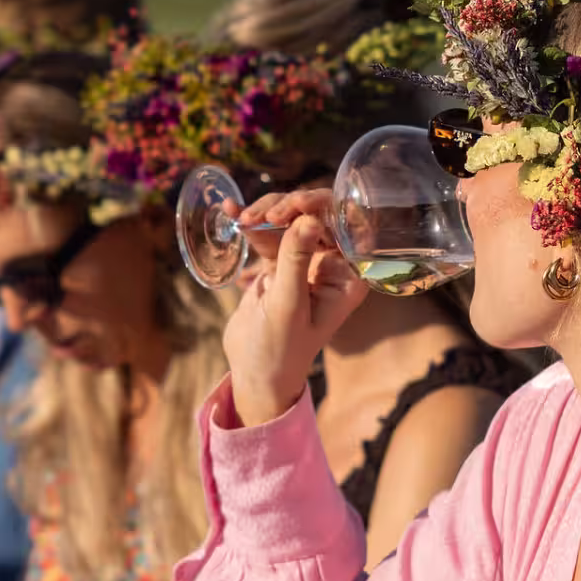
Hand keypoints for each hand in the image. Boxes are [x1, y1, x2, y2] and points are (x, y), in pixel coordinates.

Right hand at [223, 197, 367, 427]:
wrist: (255, 372)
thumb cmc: (280, 349)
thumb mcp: (287, 305)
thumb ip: (296, 261)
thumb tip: (307, 218)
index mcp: (348, 276)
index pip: (344, 226)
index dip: (320, 207)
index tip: (290, 207)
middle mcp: (333, 264)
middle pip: (315, 214)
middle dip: (286, 208)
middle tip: (259, 216)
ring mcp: (306, 261)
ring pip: (289, 219)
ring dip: (264, 213)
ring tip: (241, 219)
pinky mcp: (281, 263)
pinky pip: (269, 233)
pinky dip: (251, 222)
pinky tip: (232, 211)